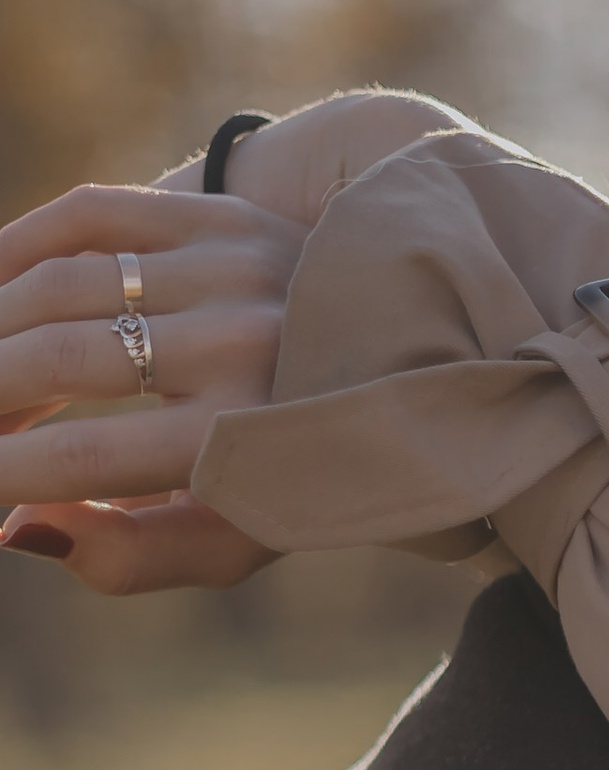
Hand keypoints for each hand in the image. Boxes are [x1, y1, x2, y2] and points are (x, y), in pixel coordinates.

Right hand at [0, 90, 470, 594]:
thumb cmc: (297, 473)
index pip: (80, 457)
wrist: (409, 367)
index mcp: (247, 437)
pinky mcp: (221, 215)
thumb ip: (130, 555)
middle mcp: (240, 342)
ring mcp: (231, 266)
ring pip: (57, 284)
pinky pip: (87, 215)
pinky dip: (16, 249)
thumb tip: (16, 527)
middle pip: (54, 360)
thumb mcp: (236, 539)